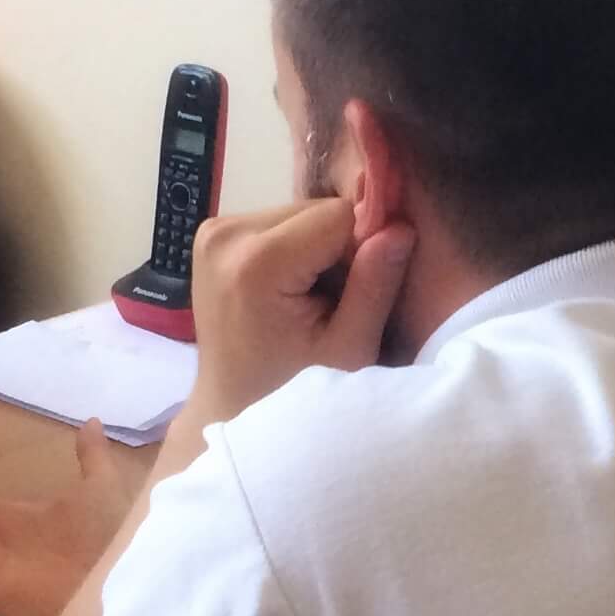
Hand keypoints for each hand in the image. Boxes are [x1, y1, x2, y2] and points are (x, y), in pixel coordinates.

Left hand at [180, 198, 415, 428]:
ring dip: (317, 250)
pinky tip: (287, 292)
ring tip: (307, 302)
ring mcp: (213, 231)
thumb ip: (374, 285)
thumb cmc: (292, 391)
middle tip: (328, 305)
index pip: (339, 214)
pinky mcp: (213, 234)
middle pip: (317, 210)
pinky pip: (279, 223)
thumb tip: (401, 227)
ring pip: (301, 213)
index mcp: (254, 262)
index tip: (354, 295)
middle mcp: (225, 234)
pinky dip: (294, 251)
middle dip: (337, 249)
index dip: (362, 248)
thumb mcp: (348, 349)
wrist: (230, 405)